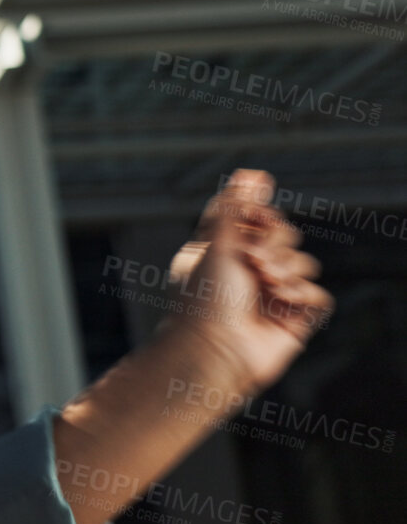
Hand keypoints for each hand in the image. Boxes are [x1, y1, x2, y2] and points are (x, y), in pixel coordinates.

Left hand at [160, 169, 332, 396]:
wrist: (216, 350)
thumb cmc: (206, 298)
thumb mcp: (215, 244)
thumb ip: (234, 205)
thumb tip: (252, 173)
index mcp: (227, 248)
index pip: (257, 216)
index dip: (260, 213)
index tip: (254, 217)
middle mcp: (251, 269)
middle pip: (286, 235)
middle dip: (274, 242)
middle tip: (253, 260)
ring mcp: (273, 294)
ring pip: (304, 263)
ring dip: (287, 269)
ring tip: (267, 284)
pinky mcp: (294, 319)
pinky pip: (317, 295)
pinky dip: (302, 296)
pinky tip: (282, 303)